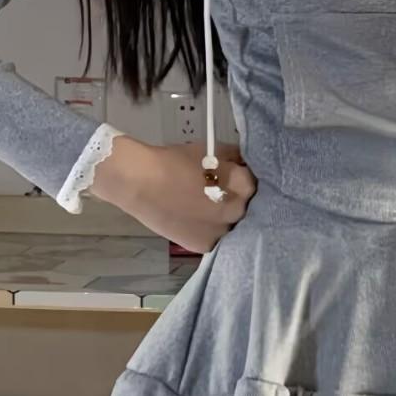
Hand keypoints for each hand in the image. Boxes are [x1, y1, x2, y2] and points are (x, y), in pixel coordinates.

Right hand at [88, 136, 256, 253]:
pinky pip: (214, 238)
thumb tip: (244, 162)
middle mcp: (239, 210)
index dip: (240, 177)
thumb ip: (235, 156)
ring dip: (222, 217)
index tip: (229, 176)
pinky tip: (194, 220)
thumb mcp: (211, 150)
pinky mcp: (205, 246)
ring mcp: (223, 231)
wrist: (142, 181)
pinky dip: (208, 230)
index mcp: (244, 185)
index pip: (253, 181)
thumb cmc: (176, 160)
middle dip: (234, 198)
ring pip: (230, 224)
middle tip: (216, 192)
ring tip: (203, 208)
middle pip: (244, 205)